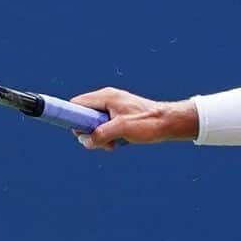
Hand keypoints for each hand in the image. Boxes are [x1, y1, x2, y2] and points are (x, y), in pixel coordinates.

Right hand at [68, 87, 197, 150]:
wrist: (168, 122)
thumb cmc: (148, 123)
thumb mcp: (121, 129)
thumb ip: (101, 135)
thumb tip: (85, 142)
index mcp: (105, 97)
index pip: (77, 104)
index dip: (72, 118)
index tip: (77, 133)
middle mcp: (107, 99)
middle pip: (84, 116)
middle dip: (88, 132)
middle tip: (101, 142)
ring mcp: (113, 108)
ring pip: (95, 125)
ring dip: (100, 138)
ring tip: (114, 144)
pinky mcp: (119, 117)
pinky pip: (105, 128)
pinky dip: (109, 138)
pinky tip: (119, 143)